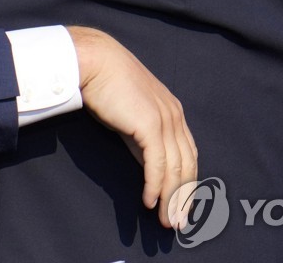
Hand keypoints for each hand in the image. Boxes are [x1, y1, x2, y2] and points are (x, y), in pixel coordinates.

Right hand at [68, 26, 196, 227]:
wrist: (94, 61)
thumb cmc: (106, 84)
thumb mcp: (130, 113)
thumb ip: (142, 137)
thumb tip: (147, 164)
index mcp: (173, 112)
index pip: (188, 154)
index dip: (187, 181)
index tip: (181, 204)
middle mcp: (174, 116)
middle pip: (187, 165)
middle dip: (184, 196)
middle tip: (177, 221)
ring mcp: (164, 120)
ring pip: (174, 168)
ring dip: (170, 198)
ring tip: (165, 220)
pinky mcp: (149, 125)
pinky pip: (156, 164)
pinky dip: (155, 186)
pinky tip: (149, 201)